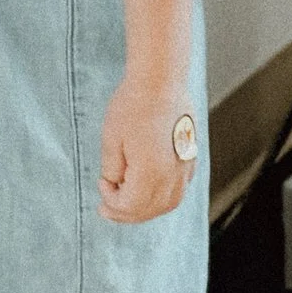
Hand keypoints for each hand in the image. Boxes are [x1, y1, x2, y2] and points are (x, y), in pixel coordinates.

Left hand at [99, 75, 194, 221]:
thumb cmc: (132, 105)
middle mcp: (172, 175)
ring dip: (147, 209)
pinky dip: (164, 196)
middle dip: (126, 213)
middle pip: (150, 210)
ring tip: (129, 203)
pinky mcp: (190, 156)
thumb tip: (115, 183)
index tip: (101, 183)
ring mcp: (184, 166)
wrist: (160, 79)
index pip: (130, 206)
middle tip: (107, 208)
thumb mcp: (111, 139)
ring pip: (168, 203)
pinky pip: (180, 188)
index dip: (112, 202)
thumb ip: (113, 169)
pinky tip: (150, 189)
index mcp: (150, 173)